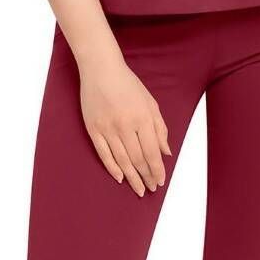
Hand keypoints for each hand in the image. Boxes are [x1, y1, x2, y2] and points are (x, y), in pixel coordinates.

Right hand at [78, 54, 172, 195]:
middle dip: (146, 176)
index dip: (157, 169)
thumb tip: (166, 152)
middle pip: (137, 159)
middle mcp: (125, 125)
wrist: (100, 69)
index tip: (160, 181)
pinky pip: (104, 154)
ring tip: (138, 189)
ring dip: (132, 178)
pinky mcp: (93, 129)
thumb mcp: (150, 102)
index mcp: (142, 117)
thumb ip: (160, 128)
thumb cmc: (128, 84)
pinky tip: (120, 178)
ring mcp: (107, 128)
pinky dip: (112, 168)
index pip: (151, 152)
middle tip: (150, 189)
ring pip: (122, 160)